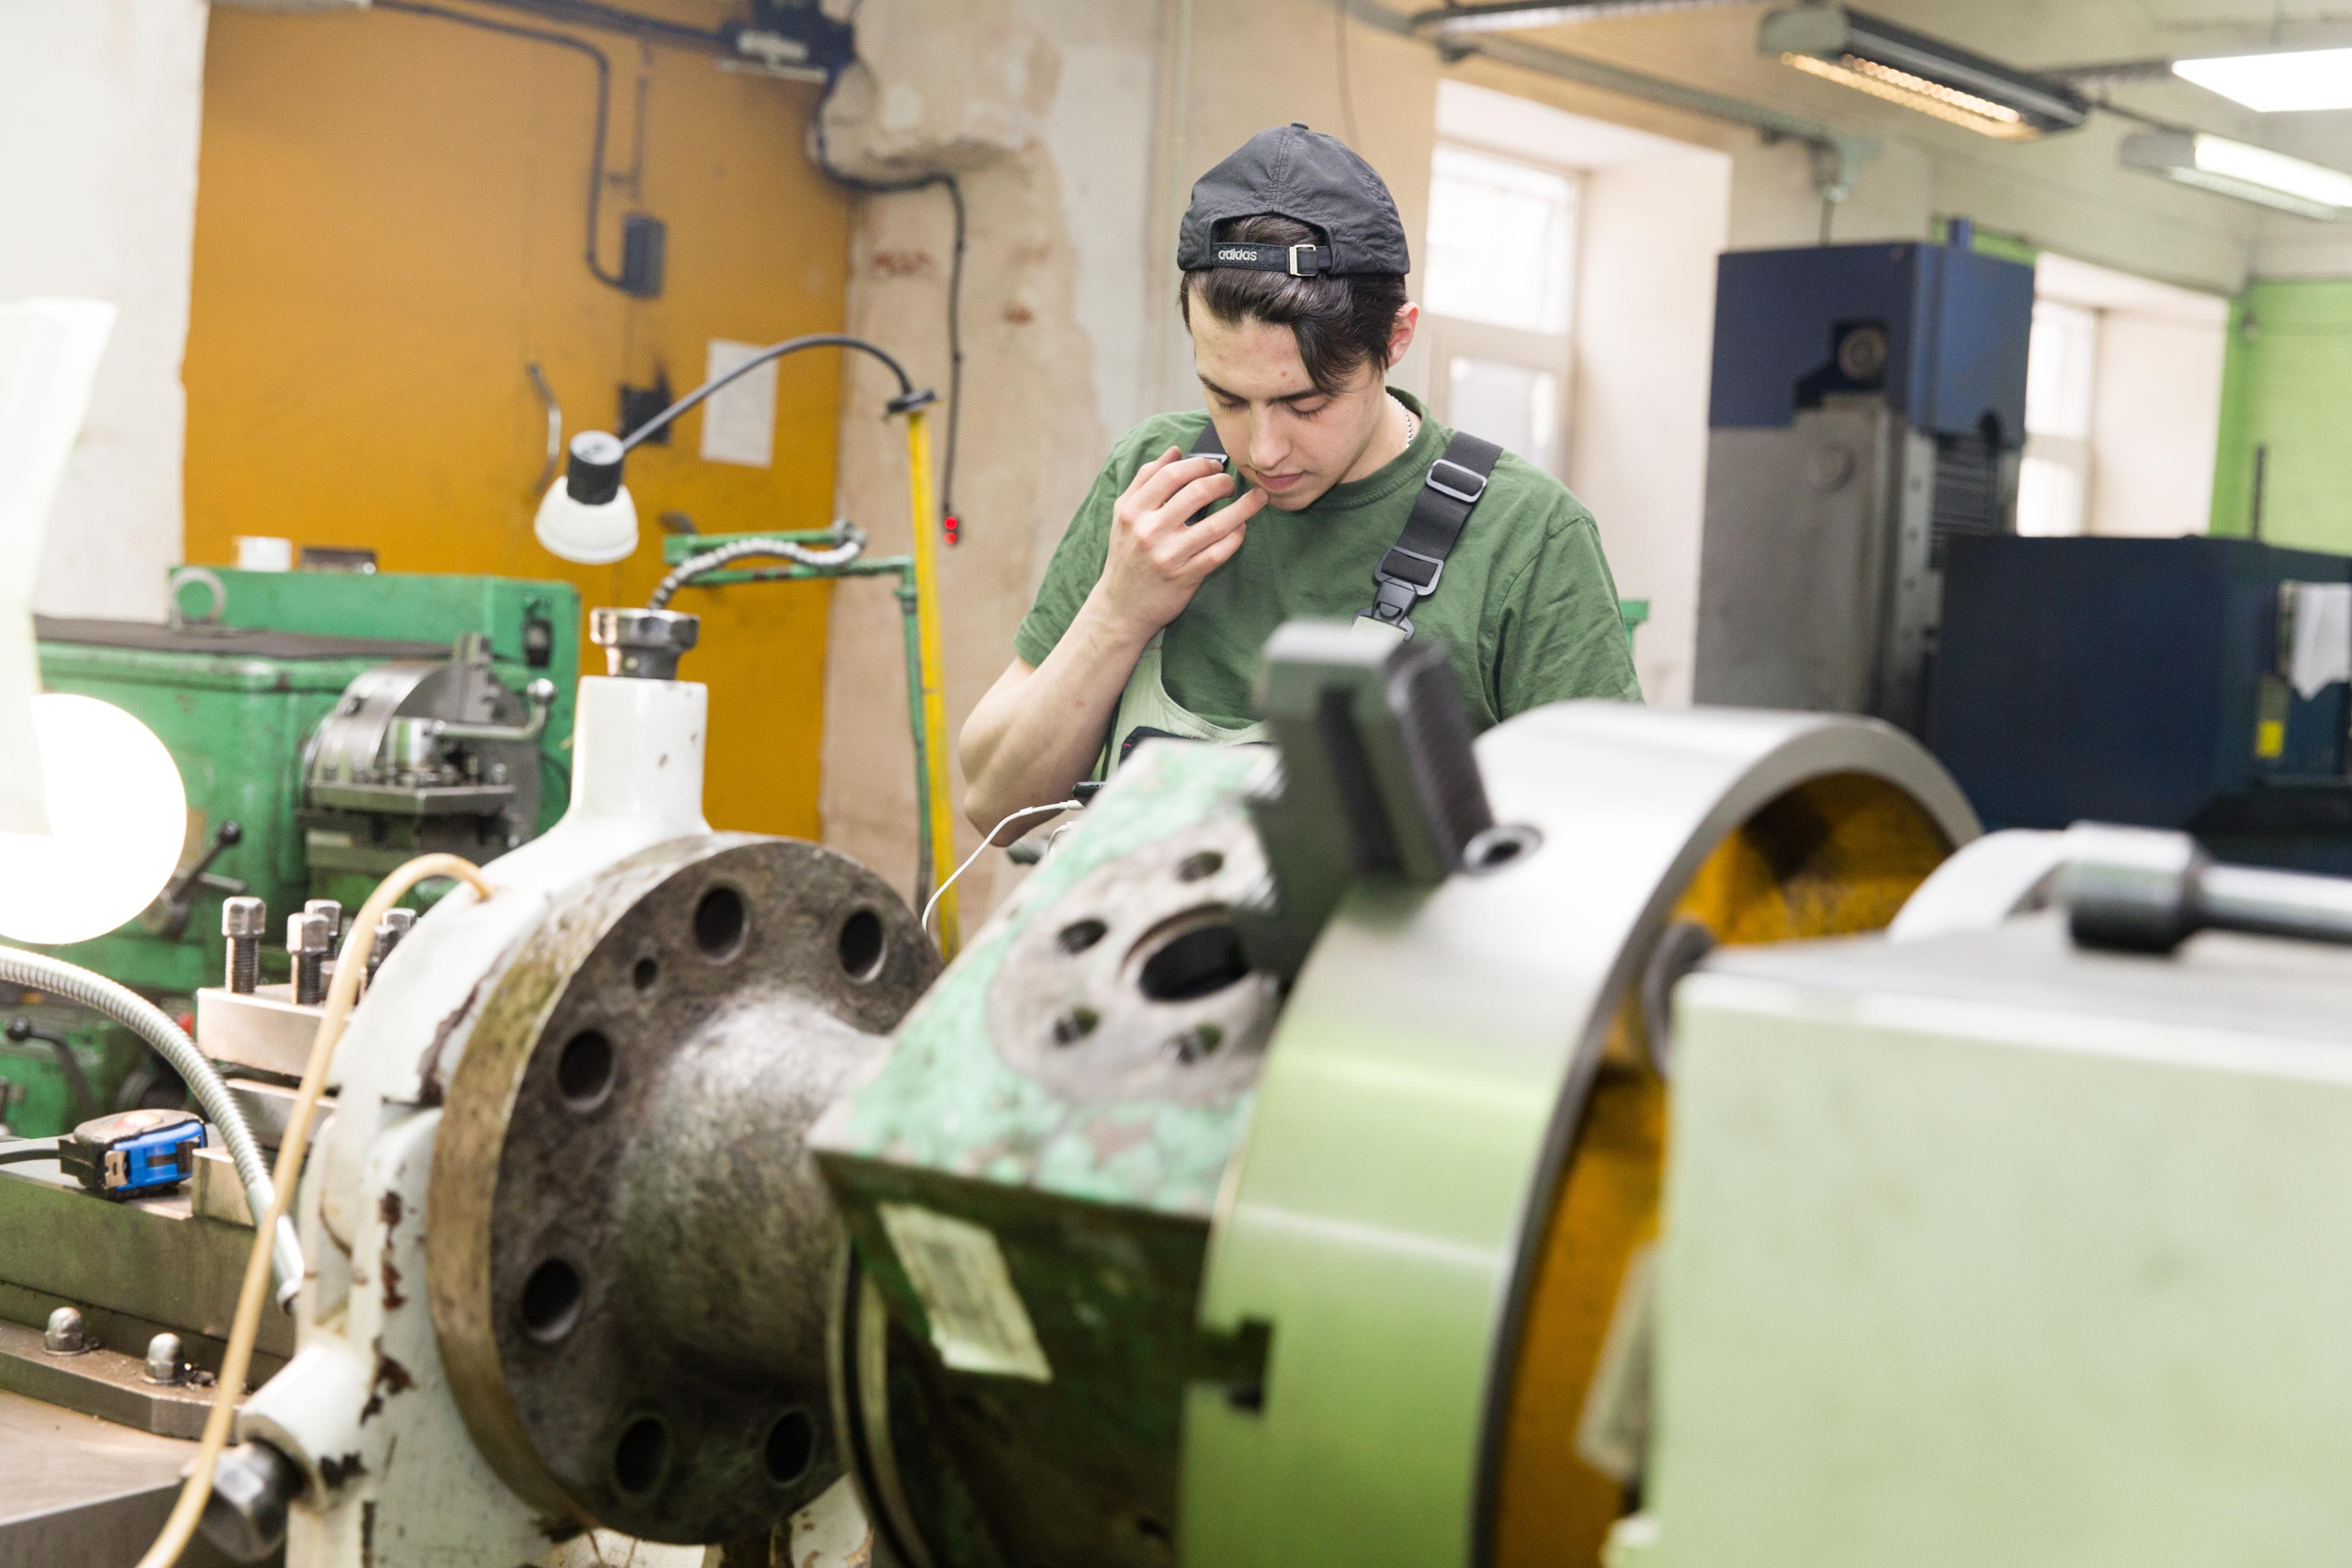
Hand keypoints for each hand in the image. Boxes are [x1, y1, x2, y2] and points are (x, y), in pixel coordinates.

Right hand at [1093, 446, 1268, 638]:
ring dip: (1244, 508)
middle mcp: (1148, 531)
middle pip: (1196, 493)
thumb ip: (1145, 479)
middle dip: (1223, 482)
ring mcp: (1168, 556)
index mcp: (1132, 511)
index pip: (1172, 474)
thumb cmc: (1127, 554)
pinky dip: (1236, 537)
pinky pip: (1220, 553)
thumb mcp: (1124, 514)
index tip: (1214, 466)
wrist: (1120, 606)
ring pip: (1216, 525)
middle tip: (1231, 484)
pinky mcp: (1185, 578)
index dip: (1199, 464)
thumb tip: (1175, 451)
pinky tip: (1241, 528)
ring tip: (1256, 499)